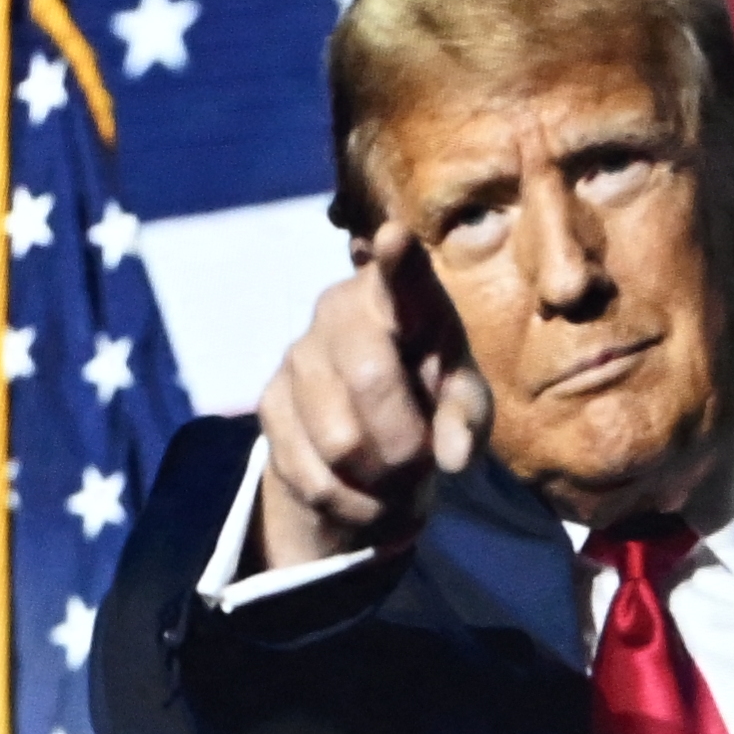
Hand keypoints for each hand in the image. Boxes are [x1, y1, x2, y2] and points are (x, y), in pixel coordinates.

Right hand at [249, 234, 491, 577]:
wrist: (367, 435)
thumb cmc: (432, 401)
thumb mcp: (465, 407)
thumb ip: (466, 421)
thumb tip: (453, 457)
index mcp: (401, 299)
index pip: (401, 278)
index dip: (397, 261)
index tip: (396, 235)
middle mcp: (339, 310)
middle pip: (370, 379)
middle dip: (405, 440)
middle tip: (421, 461)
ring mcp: (296, 354)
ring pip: (340, 439)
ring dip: (377, 477)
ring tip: (391, 473)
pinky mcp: (267, 403)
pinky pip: (311, 472)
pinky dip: (347, 498)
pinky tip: (358, 485)